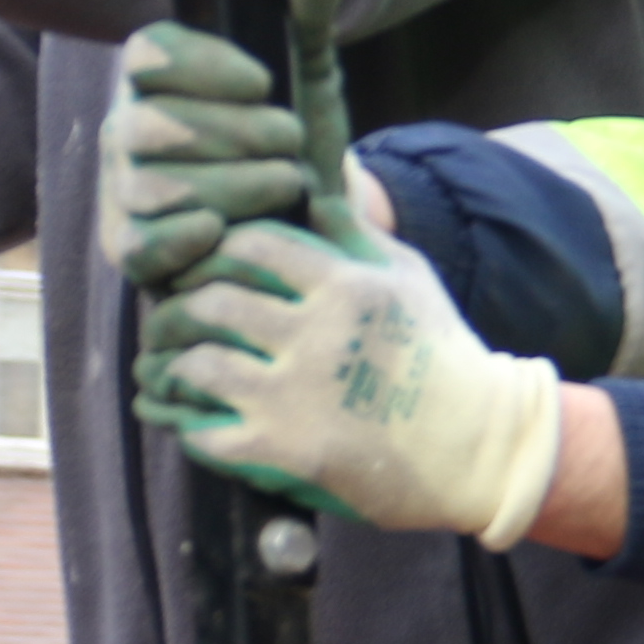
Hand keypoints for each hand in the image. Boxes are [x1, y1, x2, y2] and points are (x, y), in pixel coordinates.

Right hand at [96, 0, 356, 291]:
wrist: (313, 226)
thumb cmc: (297, 142)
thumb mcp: (312, 72)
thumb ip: (308, 10)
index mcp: (158, 77)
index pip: (149, 52)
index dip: (203, 64)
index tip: (264, 80)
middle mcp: (127, 130)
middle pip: (147, 124)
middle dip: (234, 133)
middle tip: (291, 140)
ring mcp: (123, 193)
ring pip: (151, 188)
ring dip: (232, 186)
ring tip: (287, 184)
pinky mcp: (132, 251)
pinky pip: (139, 246)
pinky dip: (182, 238)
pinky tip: (225, 230)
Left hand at [144, 219, 565, 552]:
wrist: (478, 448)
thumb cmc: (443, 354)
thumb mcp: (409, 276)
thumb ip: (354, 233)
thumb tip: (310, 193)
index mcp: (344, 285)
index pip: (249, 245)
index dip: (214, 251)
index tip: (203, 265)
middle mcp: (315, 335)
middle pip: (211, 301)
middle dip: (178, 307)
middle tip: (167, 316)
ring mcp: (297, 396)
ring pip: (198, 364)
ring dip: (172, 365)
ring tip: (164, 366)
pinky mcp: (288, 451)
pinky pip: (208, 432)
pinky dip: (186, 424)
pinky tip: (181, 417)